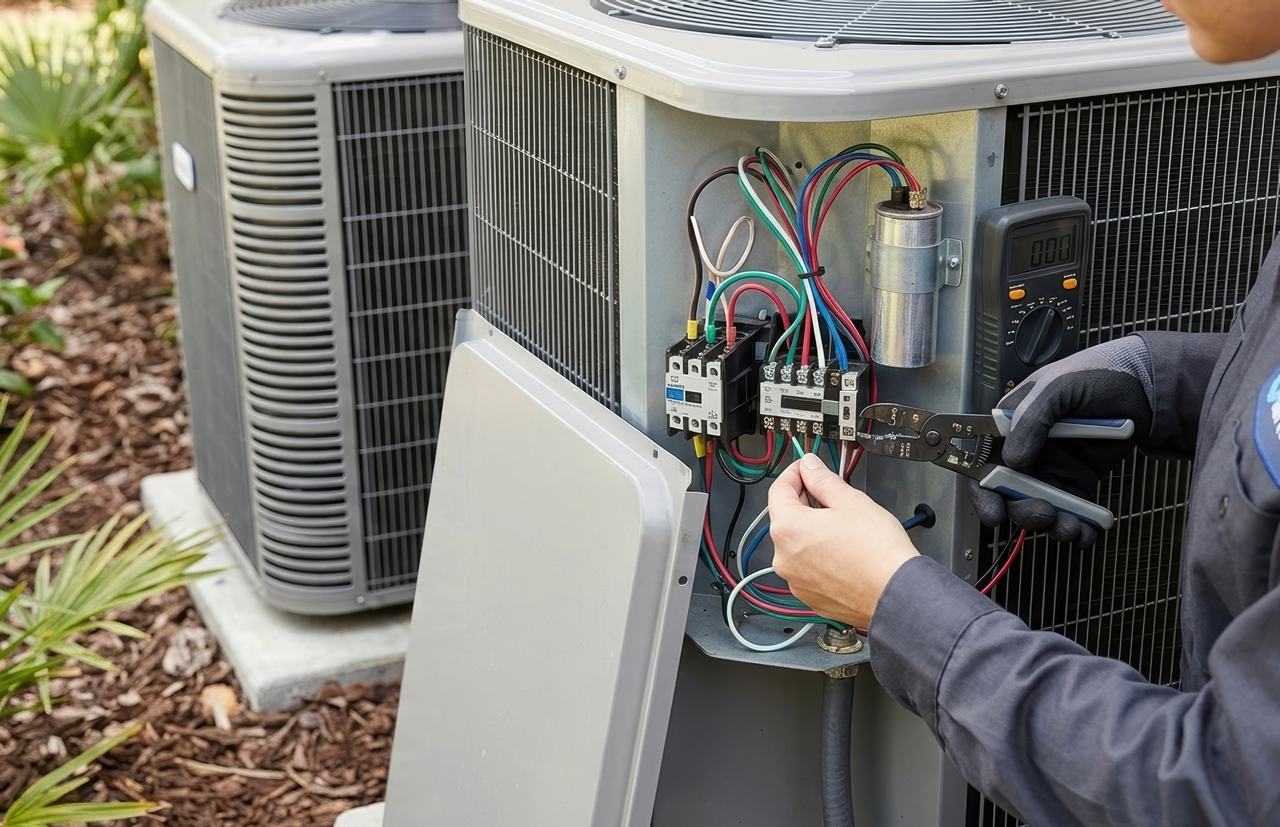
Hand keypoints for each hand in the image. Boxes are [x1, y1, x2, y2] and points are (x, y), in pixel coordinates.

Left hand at [768, 454, 918, 628]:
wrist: (896, 593)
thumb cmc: (877, 552)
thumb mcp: (850, 501)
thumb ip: (822, 479)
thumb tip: (810, 467)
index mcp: (787, 529)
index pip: (778, 490)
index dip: (794, 473)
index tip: (807, 468)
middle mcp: (783, 557)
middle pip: (786, 518)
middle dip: (805, 501)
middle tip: (830, 494)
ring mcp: (795, 580)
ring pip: (797, 544)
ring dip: (812, 529)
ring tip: (842, 526)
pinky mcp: (810, 596)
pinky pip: (807, 567)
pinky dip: (818, 555)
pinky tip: (842, 550)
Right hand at [971, 335, 1154, 546]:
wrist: (1148, 386)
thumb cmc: (1098, 373)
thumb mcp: (1058, 387)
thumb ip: (1031, 420)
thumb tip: (1013, 460)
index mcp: (1010, 425)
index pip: (984, 461)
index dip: (983, 491)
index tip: (994, 513)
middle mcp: (1027, 449)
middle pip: (1010, 492)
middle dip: (1023, 511)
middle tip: (1044, 514)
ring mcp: (1053, 467)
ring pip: (1040, 506)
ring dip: (1052, 524)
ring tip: (1070, 528)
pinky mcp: (1079, 480)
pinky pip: (1071, 511)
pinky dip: (1077, 528)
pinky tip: (1086, 532)